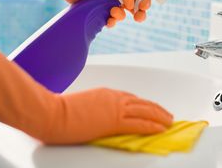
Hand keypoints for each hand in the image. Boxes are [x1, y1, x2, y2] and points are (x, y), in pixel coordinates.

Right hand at [44, 87, 172, 143]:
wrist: (52, 113)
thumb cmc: (59, 110)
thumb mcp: (81, 105)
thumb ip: (93, 108)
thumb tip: (96, 116)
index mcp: (105, 93)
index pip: (130, 98)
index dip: (142, 104)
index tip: (149, 108)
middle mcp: (113, 98)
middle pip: (141, 103)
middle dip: (156, 109)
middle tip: (166, 115)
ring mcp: (114, 109)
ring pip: (145, 111)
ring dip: (160, 116)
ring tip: (169, 122)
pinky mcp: (113, 122)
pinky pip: (139, 124)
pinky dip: (152, 126)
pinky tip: (160, 129)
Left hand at [59, 0, 151, 27]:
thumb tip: (132, 6)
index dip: (145, 2)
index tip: (144, 5)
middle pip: (135, 8)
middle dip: (139, 14)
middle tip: (138, 17)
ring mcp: (109, 6)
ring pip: (122, 16)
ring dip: (120, 16)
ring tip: (112, 11)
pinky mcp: (100, 15)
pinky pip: (111, 23)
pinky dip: (112, 23)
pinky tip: (108, 20)